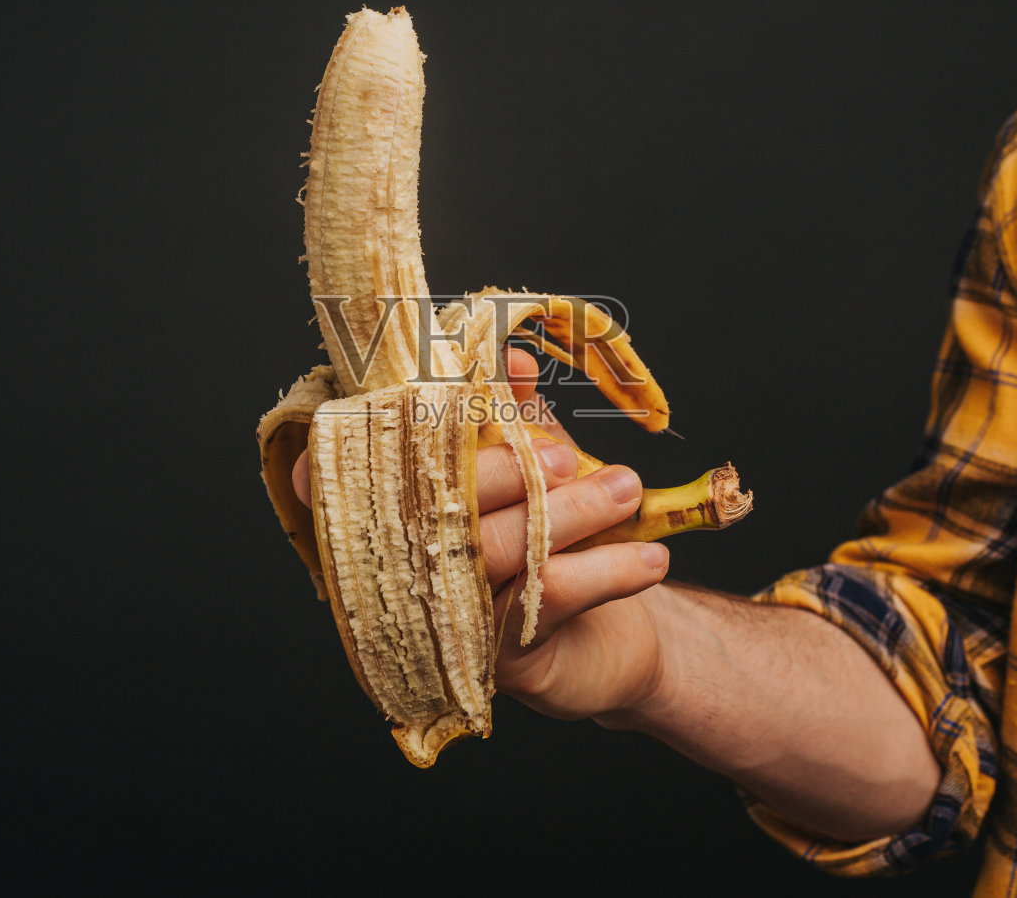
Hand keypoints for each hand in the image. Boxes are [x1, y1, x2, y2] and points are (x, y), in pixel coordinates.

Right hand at [291, 348, 670, 721]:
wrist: (604, 642)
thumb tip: (510, 358)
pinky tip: (649, 556)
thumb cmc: (550, 544)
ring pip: (494, 548)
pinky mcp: (494, 659)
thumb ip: (514, 419)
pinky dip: (606, 568)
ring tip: (626, 491)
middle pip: (435, 503)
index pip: (367, 459)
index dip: (403, 423)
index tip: (461, 395)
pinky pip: (545, 597)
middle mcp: (400, 565)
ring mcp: (442, 615)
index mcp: (390, 508)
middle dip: (507, 469)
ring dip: (570, 512)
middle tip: (565, 456)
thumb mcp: (532, 471)